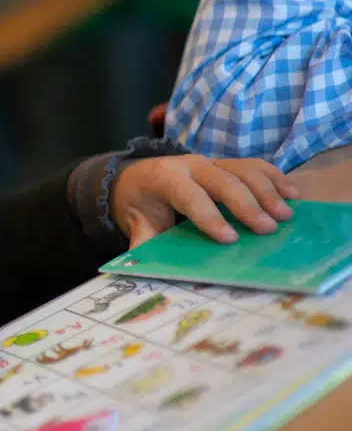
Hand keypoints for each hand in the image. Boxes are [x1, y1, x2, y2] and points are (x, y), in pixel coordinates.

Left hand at [112, 155, 298, 246]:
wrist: (138, 178)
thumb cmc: (142, 205)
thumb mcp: (137, 224)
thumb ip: (143, 243)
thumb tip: (144, 268)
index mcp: (164, 179)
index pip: (188, 195)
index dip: (208, 216)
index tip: (229, 238)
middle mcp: (190, 165)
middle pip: (222, 180)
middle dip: (246, 204)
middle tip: (268, 229)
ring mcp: (211, 161)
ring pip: (242, 169)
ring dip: (267, 191)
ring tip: (285, 215)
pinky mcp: (227, 163)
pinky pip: (254, 165)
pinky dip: (275, 178)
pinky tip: (293, 195)